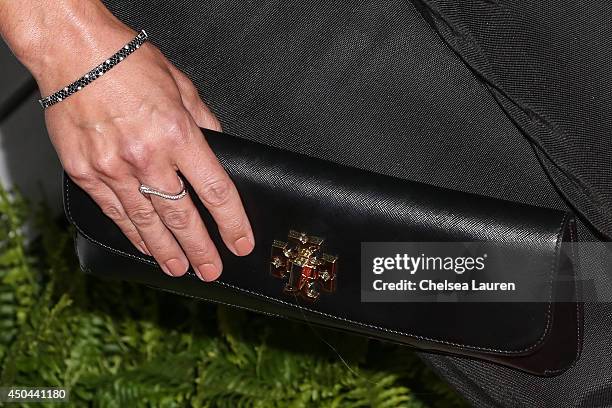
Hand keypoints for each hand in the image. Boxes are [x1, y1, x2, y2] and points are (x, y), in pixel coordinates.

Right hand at [1, 1, 253, 280]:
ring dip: (167, 249)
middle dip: (200, 248)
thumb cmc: (129, 64)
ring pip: (147, 221)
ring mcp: (114, 168)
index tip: (240, 243)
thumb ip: (206, 123)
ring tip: (179, 269)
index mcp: (178, 134)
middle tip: (211, 270)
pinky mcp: (86, 172)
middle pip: (182, 215)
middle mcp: (148, 157)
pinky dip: (132, 232)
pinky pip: (115, 211)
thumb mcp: (183, 87)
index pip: (215, 191)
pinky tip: (145, 246)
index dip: (232, 223)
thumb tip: (220, 149)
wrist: (73, 52)